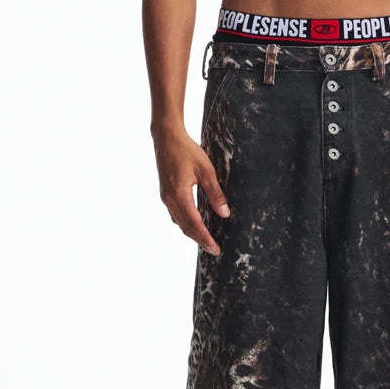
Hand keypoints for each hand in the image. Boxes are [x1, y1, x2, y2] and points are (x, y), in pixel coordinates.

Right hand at [154, 124, 230, 255]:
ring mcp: (165, 197)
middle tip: (214, 250)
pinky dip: (185, 223)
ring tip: (206, 240)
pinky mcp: (165, 193)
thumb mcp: (206, 171)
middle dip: (200, 240)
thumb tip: (224, 214)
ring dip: (192, 233)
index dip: (205, 238)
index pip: (194, 223)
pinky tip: (194, 224)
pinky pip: (175, 214)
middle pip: (185, 227)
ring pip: (179, 222)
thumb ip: (215, 193)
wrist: (166, 138)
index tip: (215, 248)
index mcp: (179, 194)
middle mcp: (169, 199)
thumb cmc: (187, 151)